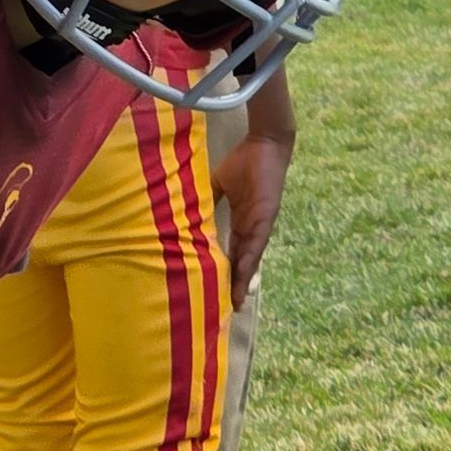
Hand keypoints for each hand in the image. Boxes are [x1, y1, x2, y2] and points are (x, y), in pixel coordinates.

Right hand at [212, 118, 293, 295]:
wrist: (265, 143)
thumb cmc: (244, 160)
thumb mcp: (219, 182)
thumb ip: (207, 198)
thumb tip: (183, 207)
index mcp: (240, 221)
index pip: (231, 252)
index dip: (226, 271)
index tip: (217, 291)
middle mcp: (252, 228)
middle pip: (243, 262)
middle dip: (236, 284)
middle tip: (227, 308)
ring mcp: (261, 224)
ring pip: (250, 258)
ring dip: (243, 279)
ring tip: (235, 300)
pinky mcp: (267, 216)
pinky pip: (256, 241)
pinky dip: (249, 258)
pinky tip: (242, 274)